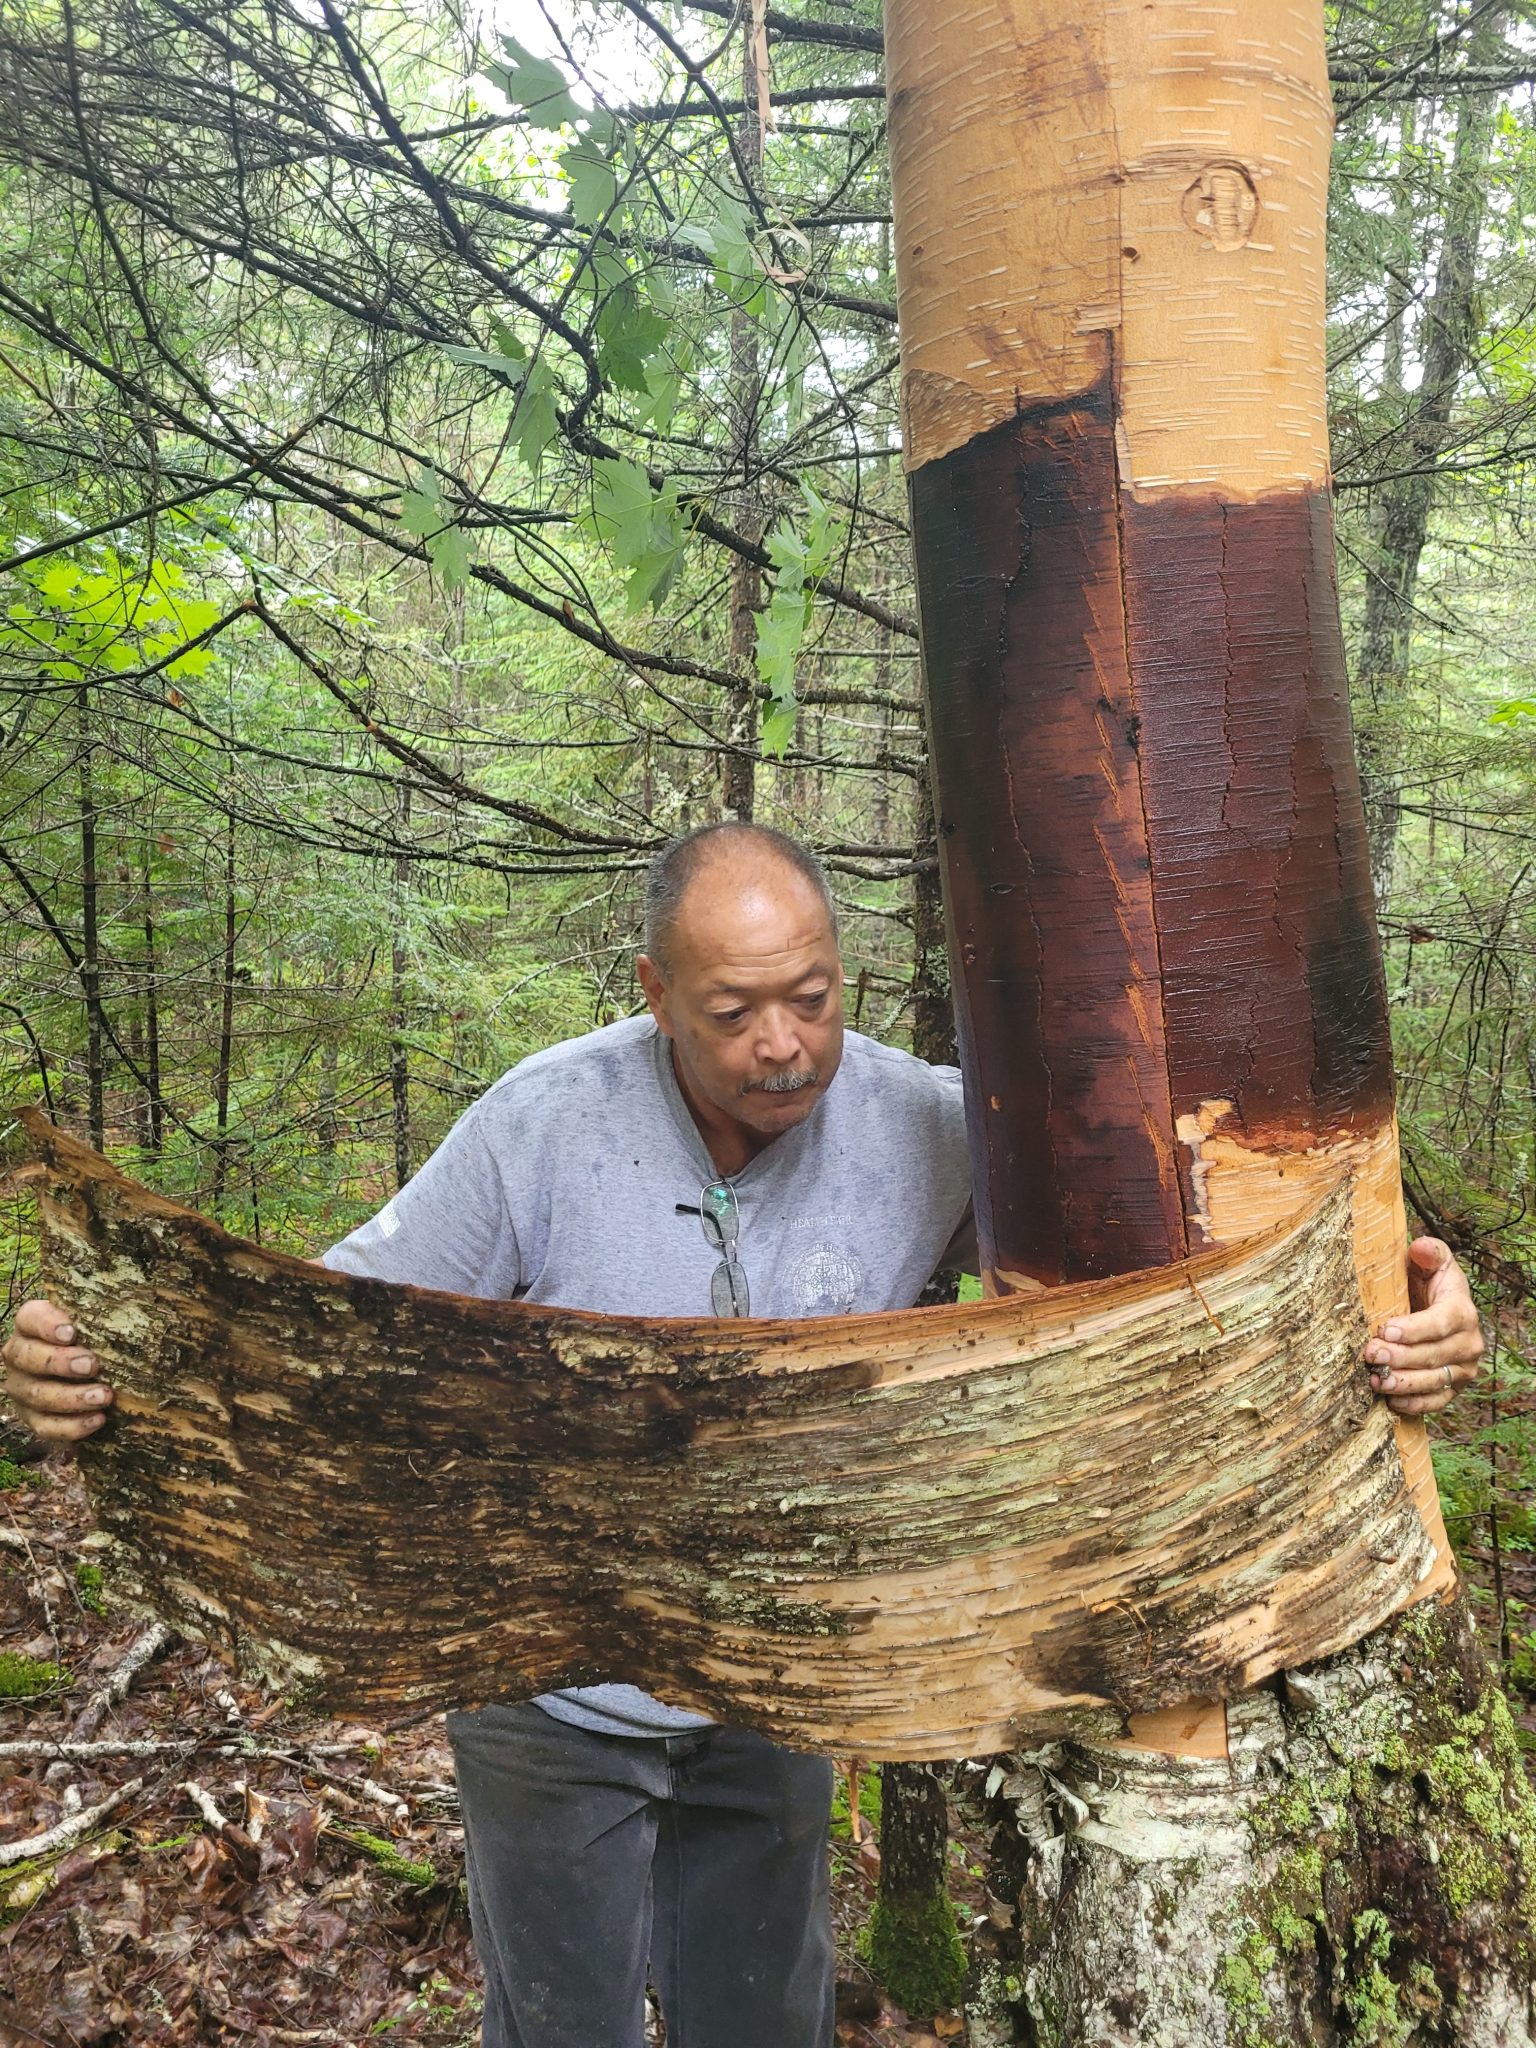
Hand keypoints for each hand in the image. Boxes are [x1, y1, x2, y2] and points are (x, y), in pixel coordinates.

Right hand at [1, 1299, 113, 1442]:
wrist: (97, 1376)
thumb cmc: (102, 1338)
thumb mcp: (106, 1321)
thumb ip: (119, 1309)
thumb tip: (163, 1300)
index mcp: (32, 1325)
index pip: (29, 1318)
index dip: (46, 1325)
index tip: (72, 1332)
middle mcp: (20, 1355)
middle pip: (27, 1358)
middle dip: (59, 1362)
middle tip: (93, 1365)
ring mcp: (23, 1388)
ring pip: (36, 1395)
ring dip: (71, 1397)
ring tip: (105, 1396)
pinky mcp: (33, 1418)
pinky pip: (45, 1426)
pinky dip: (71, 1426)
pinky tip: (99, 1419)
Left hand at [1366, 1240, 1483, 1416]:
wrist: (1435, 1306)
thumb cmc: (1428, 1282)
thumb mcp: (1430, 1261)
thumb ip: (1428, 1252)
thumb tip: (1420, 1247)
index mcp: (1462, 1311)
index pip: (1441, 1323)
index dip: (1414, 1329)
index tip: (1385, 1329)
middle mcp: (1468, 1342)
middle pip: (1433, 1355)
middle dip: (1400, 1357)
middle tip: (1370, 1354)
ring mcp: (1462, 1367)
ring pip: (1435, 1381)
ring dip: (1404, 1384)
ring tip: (1377, 1381)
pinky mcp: (1452, 1386)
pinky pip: (1437, 1401)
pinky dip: (1415, 1404)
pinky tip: (1391, 1401)